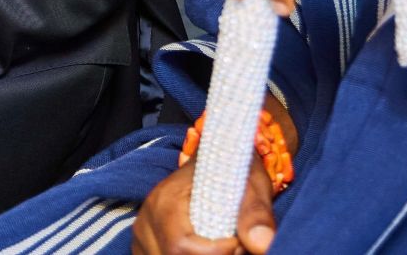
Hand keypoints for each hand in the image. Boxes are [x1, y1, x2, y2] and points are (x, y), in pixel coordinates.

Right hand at [132, 157, 275, 253]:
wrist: (218, 162)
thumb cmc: (234, 172)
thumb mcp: (251, 184)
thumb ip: (256, 213)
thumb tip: (262, 244)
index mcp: (165, 200)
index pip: (180, 246)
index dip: (214, 253)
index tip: (238, 242)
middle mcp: (147, 221)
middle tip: (234, 246)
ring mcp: (144, 238)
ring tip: (222, 248)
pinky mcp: (147, 250)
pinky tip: (207, 252)